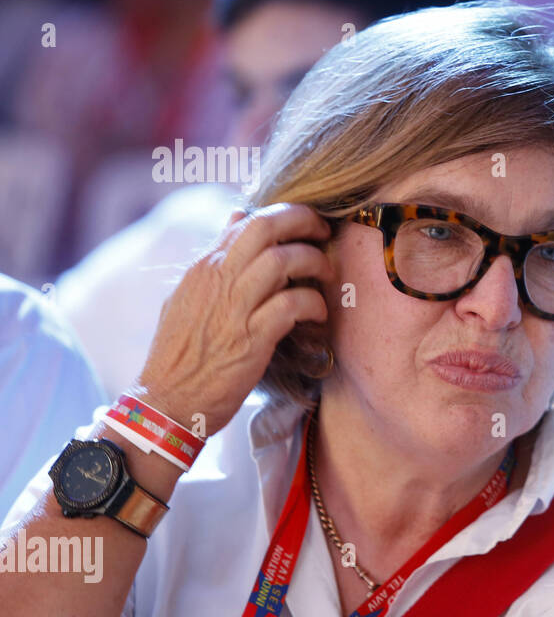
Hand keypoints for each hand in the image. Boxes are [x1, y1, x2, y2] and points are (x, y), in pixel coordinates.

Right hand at [134, 203, 333, 436]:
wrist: (166, 401)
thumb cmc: (180, 353)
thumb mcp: (188, 295)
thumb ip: (216, 257)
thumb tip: (237, 216)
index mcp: (204, 267)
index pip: (248, 220)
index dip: (285, 215)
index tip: (307, 224)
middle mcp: (218, 279)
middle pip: (266, 227)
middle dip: (304, 221)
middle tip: (325, 232)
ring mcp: (235, 308)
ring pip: (284, 260)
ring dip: (314, 262)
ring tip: (326, 275)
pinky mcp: (252, 338)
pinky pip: (294, 304)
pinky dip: (314, 303)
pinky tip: (318, 314)